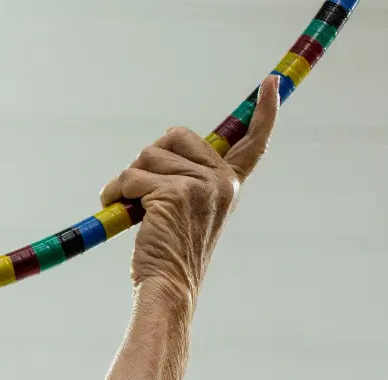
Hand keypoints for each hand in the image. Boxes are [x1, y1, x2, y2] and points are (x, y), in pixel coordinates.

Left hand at [101, 75, 280, 300]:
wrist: (167, 288)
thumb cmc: (169, 255)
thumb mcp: (187, 211)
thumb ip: (185, 180)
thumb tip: (158, 147)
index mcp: (230, 184)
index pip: (254, 142)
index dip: (264, 111)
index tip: (271, 82)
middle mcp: (222, 180)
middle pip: (174, 137)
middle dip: (148, 160)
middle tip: (141, 192)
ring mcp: (201, 185)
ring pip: (147, 157)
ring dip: (127, 180)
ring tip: (128, 207)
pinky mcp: (174, 192)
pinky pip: (132, 177)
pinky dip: (116, 191)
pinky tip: (117, 209)